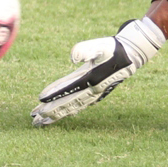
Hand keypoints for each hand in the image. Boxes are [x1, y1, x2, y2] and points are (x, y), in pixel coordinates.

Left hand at [30, 17, 164, 125]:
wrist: (133, 52)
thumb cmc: (115, 48)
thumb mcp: (100, 46)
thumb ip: (85, 50)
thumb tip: (72, 57)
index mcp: (90, 81)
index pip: (67, 92)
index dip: (52, 97)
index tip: (38, 103)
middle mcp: (92, 90)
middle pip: (67, 105)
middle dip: (50, 113)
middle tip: (34, 121)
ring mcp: (95, 92)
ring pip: (72, 106)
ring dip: (58, 114)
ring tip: (44, 121)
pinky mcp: (97, 90)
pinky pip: (79, 103)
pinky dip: (69, 108)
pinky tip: (66, 112)